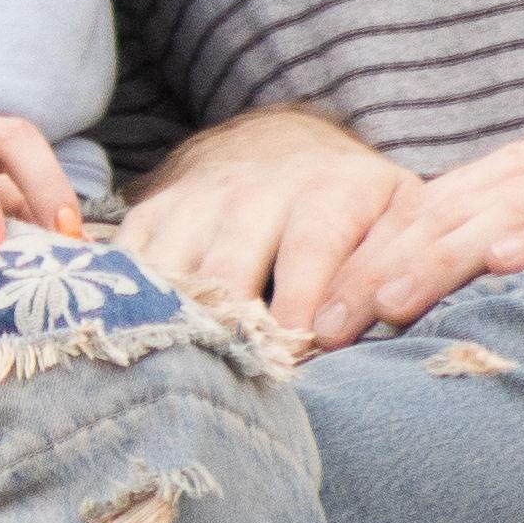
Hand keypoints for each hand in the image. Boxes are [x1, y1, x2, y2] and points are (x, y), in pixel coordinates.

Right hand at [117, 104, 408, 343]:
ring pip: (174, 265)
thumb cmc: (354, 203)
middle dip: (230, 327)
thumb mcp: (398, 217)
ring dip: (176, 319)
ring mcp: (197, 201)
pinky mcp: (155, 210)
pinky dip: (125, 296)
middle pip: (230, 268)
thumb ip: (398, 267)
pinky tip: (132, 337)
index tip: (296, 363)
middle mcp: (254, 191)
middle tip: (236, 379)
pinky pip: (129, 256)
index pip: (308, 251)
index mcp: (326, 194)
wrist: (280, 143)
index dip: (299, 310)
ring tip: (183, 372)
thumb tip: (378, 320)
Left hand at [300, 129, 523, 349]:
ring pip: (496, 216)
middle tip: (334, 321)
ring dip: (442, 258)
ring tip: (394, 298)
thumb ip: (465, 283)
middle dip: (381, 269)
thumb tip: (370, 333)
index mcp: (506, 177)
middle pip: (442, 213)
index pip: (415, 214)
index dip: (361, 262)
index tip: (314, 319)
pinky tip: (503, 262)